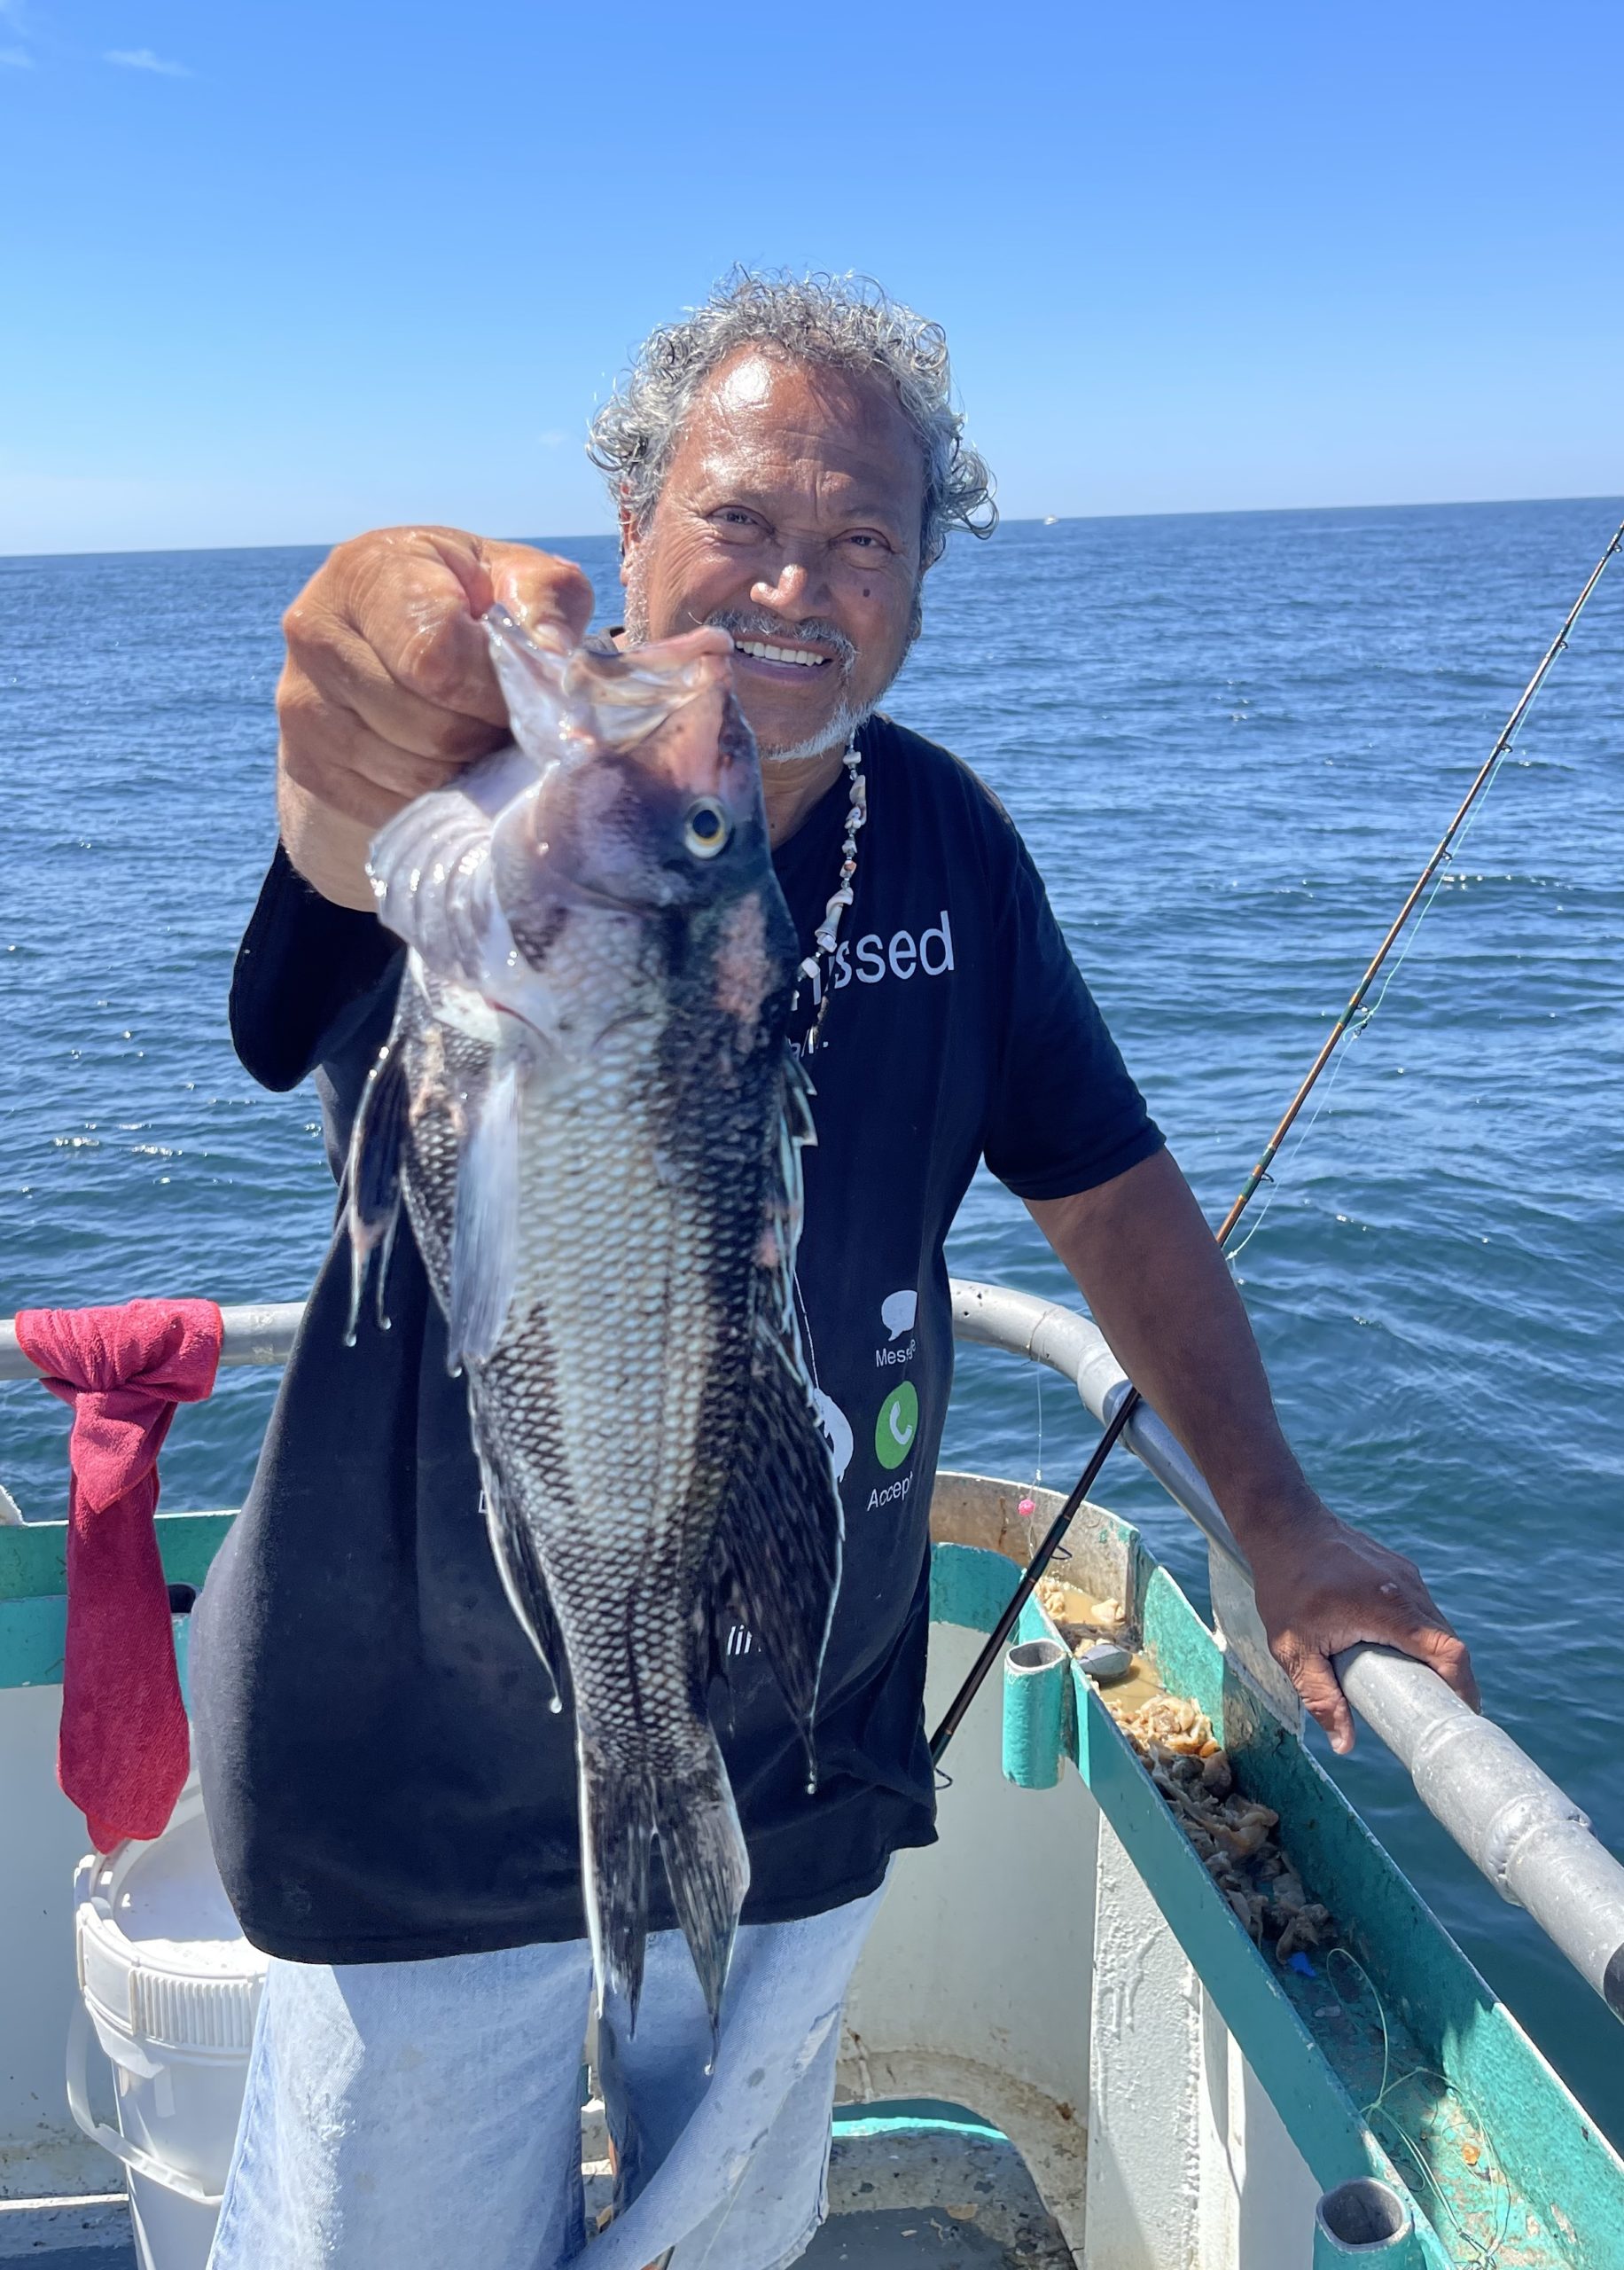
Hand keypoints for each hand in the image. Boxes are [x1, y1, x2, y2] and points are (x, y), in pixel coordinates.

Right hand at [276, 526, 594, 907]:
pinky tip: (447, 766)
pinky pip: (391, 807)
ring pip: (415, 774)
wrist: (389, 651)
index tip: (519, 695)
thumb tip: (552, 659)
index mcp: (368, 569)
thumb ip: (543, 602)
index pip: (437, 655)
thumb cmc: (468, 606)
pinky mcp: (305, 762)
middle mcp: (316, 630)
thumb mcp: (514, 580)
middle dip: (487, 736)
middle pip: (431, 726)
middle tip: (504, 723)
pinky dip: (434, 799)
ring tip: (479, 740)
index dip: (494, 693)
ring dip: (468, 772)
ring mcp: (300, 701)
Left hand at [1245, 1499, 1480, 1754]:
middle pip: (1447, 1642)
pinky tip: (1397, 1652)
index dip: (1464, 1688)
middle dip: (1449, 1680)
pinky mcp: (1398, 1568)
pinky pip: (1419, 1608)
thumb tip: (1345, 1745)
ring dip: (1432, 1656)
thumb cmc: (1285, 1584)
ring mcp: (1406, 1574)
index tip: (1463, 1717)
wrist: (1282, 1523)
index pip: (1449, 1652)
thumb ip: (1321, 1696)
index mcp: (1389, 1609)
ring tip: (1417, 1688)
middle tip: (1437, 1715)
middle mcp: (1407, 1589)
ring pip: (1435, 1624)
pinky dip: (1418, 1633)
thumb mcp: (1294, 1648)